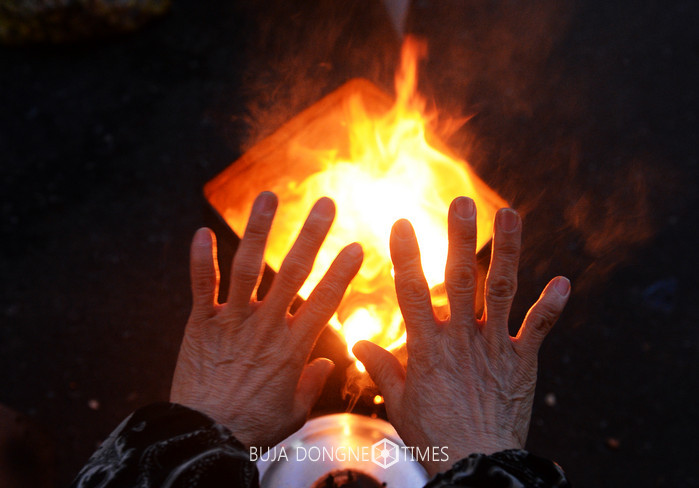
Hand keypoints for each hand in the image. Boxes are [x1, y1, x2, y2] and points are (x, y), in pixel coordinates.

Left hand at [171, 192, 362, 448]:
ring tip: (268, 197)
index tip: (356, 246)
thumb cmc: (252, 426)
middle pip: (292, 272)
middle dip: (311, 234)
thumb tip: (328, 364)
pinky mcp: (200, 323)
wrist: (203, 436)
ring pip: (247, 266)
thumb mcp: (293, 411)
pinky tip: (202, 232)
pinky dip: (201, 259)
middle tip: (325, 204)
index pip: (324, 301)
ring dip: (258, 229)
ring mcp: (231, 321)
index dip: (342, 271)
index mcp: (293, 346)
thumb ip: (312, 383)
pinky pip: (201, 285)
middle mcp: (265, 326)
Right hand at [353, 197, 569, 475]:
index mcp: (428, 346)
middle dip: (459, 238)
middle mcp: (462, 338)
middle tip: (462, 203)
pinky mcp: (523, 361)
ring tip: (509, 214)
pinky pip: (539, 328)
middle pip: (460, 280)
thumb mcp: (399, 402)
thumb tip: (356, 343)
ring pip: (501, 290)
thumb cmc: (434, 435)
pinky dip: (551, 305)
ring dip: (507, 251)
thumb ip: (381, 366)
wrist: (478, 466)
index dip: (407, 256)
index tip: (402, 223)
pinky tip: (565, 280)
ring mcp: (495, 346)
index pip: (412, 292)